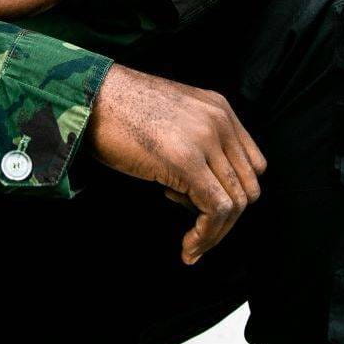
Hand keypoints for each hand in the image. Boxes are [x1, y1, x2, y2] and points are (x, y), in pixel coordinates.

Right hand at [85, 63, 267, 265]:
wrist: (90, 96)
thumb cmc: (119, 111)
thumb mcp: (173, 116)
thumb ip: (197, 140)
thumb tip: (203, 186)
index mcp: (219, 109)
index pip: (253, 165)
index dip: (234, 194)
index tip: (207, 212)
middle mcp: (219, 121)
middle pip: (248, 187)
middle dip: (226, 219)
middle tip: (197, 233)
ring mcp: (205, 139)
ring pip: (235, 203)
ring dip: (215, 234)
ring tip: (190, 244)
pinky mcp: (187, 161)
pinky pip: (215, 209)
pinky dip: (206, 236)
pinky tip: (187, 247)